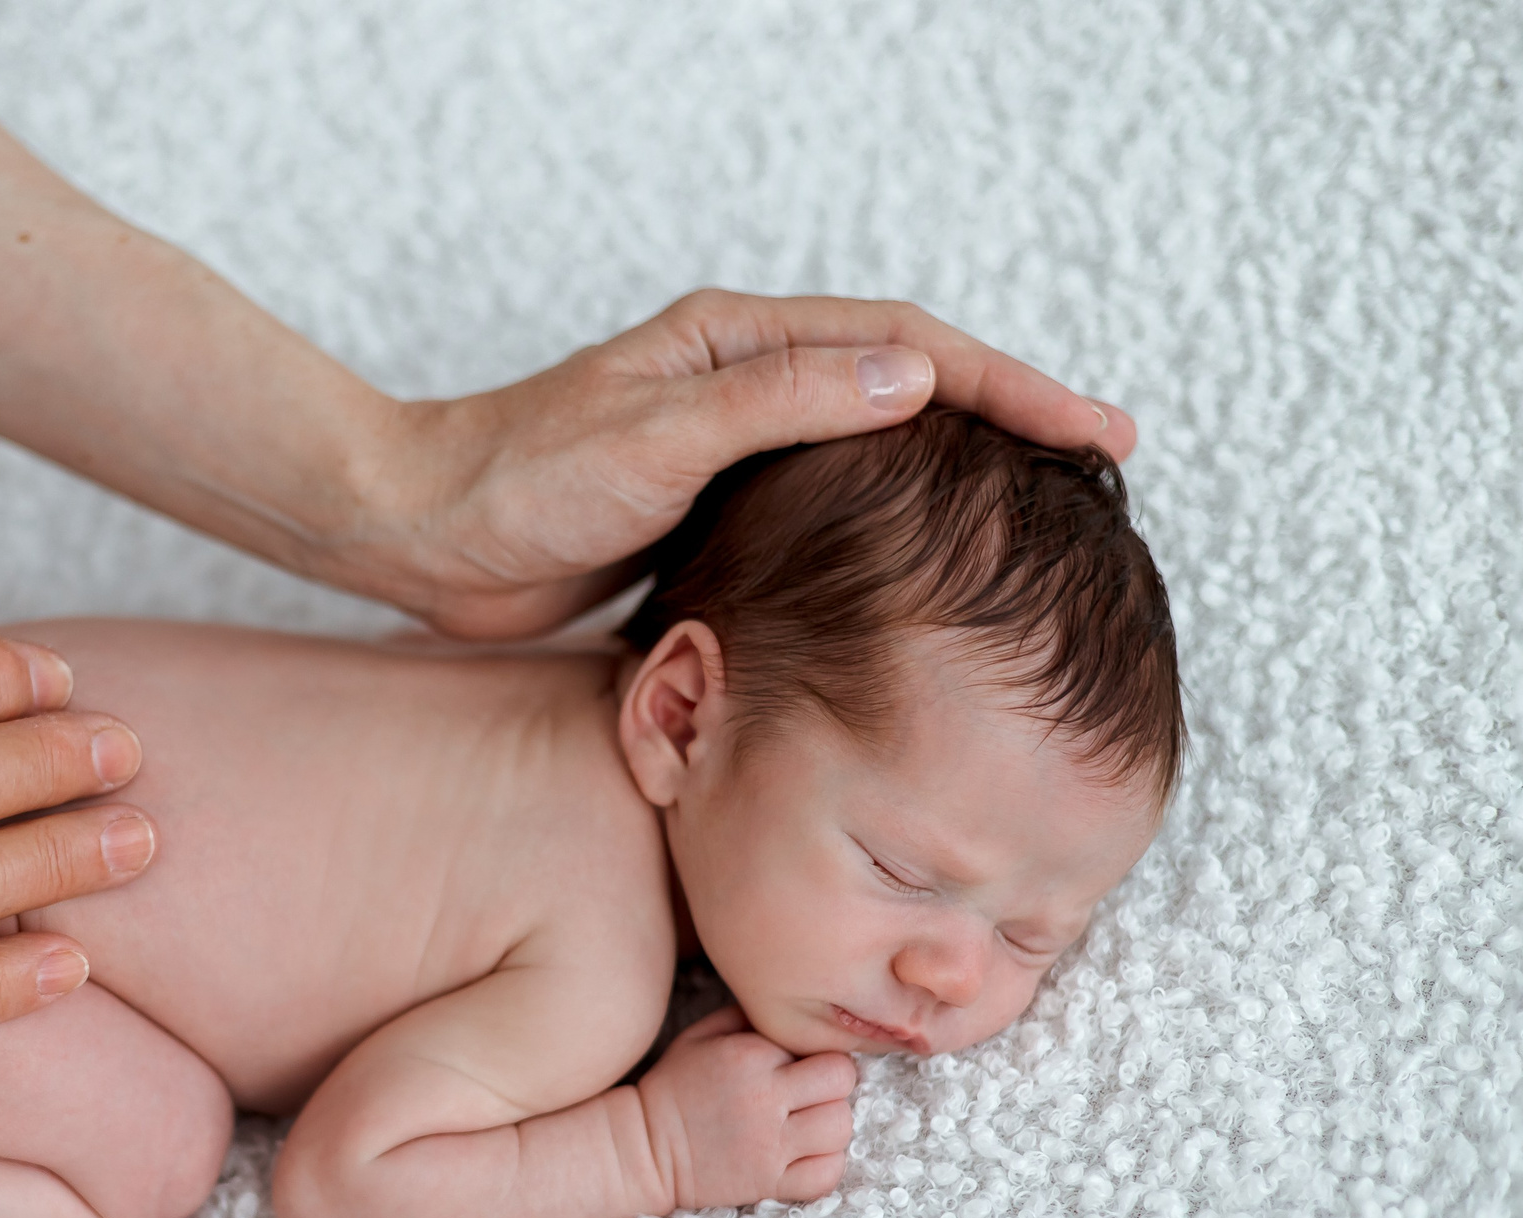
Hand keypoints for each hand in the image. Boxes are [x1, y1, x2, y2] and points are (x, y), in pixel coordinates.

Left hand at [354, 292, 1135, 639]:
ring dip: (957, 476)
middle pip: (907, 389)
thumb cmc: (516, 480)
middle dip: (1008, 421)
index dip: (1010, 386)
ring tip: (1041, 517)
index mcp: (738, 343)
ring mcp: (727, 447)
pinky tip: (926, 570)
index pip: (908, 348)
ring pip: (872, 452)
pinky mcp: (705, 509)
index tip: (1095, 430)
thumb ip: (777, 406)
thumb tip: (913, 375)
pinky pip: (824, 506)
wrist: (421, 538)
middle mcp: (741, 383)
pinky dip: (889, 527)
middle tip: (1101, 465)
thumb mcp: (652, 440)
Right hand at [636, 1004, 858, 1209]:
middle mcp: (764, 1100)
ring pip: (840, 1128)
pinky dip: (825, 1165)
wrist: (644, 1147)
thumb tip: (791, 1008)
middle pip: (841, 1084)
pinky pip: (826, 1175)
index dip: (818, 1056)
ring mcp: (769, 1146)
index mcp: (750, 1057)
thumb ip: (748, 1016)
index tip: (800, 1066)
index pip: (822, 1048)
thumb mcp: (701, 1035)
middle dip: (832, 1085)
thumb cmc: (675, 1086)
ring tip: (806, 1124)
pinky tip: (805, 1154)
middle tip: (810, 1093)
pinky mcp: (768, 1183)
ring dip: (830, 1124)